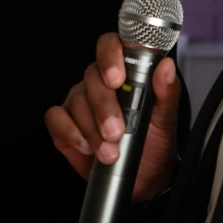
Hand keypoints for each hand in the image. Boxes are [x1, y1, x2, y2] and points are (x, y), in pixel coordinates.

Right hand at [45, 32, 180, 202]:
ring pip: (76, 100)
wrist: (144, 177)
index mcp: (124, 71)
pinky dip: (70, 132)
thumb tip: (166, 67)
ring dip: (92, 128)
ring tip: (110, 151)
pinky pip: (56, 118)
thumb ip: (166, 91)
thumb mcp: (165, 118)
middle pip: (91, 77)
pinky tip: (86, 146)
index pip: (110, 46)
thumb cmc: (154, 141)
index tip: (117, 79)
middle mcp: (98, 82)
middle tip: (117, 131)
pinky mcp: (64, 123)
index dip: (110, 56)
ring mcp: (79, 101)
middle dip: (104, 107)